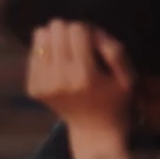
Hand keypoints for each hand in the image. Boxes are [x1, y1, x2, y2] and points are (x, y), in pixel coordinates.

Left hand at [28, 20, 135, 158]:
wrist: (93, 128)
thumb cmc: (113, 98)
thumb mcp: (127, 76)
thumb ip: (115, 51)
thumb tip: (91, 31)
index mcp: (85, 76)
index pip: (77, 30)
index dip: (86, 30)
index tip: (91, 40)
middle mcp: (60, 80)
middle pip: (56, 30)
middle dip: (68, 31)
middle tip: (77, 43)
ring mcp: (43, 85)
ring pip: (41, 37)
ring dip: (54, 38)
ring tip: (65, 49)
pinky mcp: (32, 89)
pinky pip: (32, 53)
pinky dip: (44, 53)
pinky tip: (56, 63)